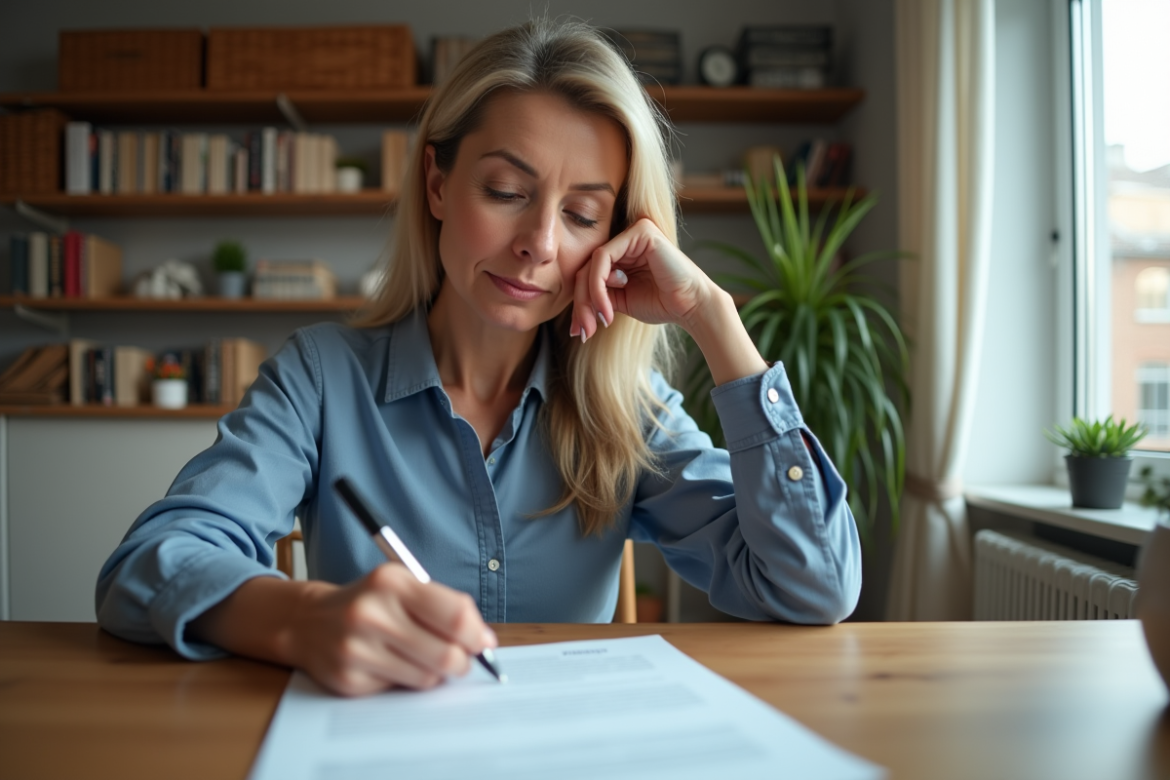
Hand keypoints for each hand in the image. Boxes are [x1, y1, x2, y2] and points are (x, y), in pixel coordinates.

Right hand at [284, 564, 495, 695]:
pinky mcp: (348, 680)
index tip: (484, 643)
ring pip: (426, 678)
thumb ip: (444, 606)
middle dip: (462, 662)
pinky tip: (390, 665)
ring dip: (434, 673)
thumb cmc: (371, 602)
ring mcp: (357, 649)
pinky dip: (405, 681)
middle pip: (445, 655)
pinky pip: (399, 690)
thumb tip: (485, 640)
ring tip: (420, 658)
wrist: (309, 621)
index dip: (478, 635)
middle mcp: (371, 614)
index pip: (455, 616)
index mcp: (391, 583)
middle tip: (460, 660)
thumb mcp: (403, 586)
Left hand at [570, 217, 768, 384]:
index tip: (579, 331)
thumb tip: (572, 314)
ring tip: (597, 322)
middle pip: (586, 269)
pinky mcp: (639, 232)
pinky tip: (608, 309)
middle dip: (581, 304)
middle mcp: (626, 240)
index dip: (580, 303)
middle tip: (582, 331)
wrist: (691, 306)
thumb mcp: (620, 302)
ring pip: (591, 264)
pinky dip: (598, 287)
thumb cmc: (661, 303)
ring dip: (589, 298)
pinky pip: (603, 257)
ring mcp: (633, 233)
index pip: (588, 274)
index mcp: (621, 254)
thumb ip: (597, 296)